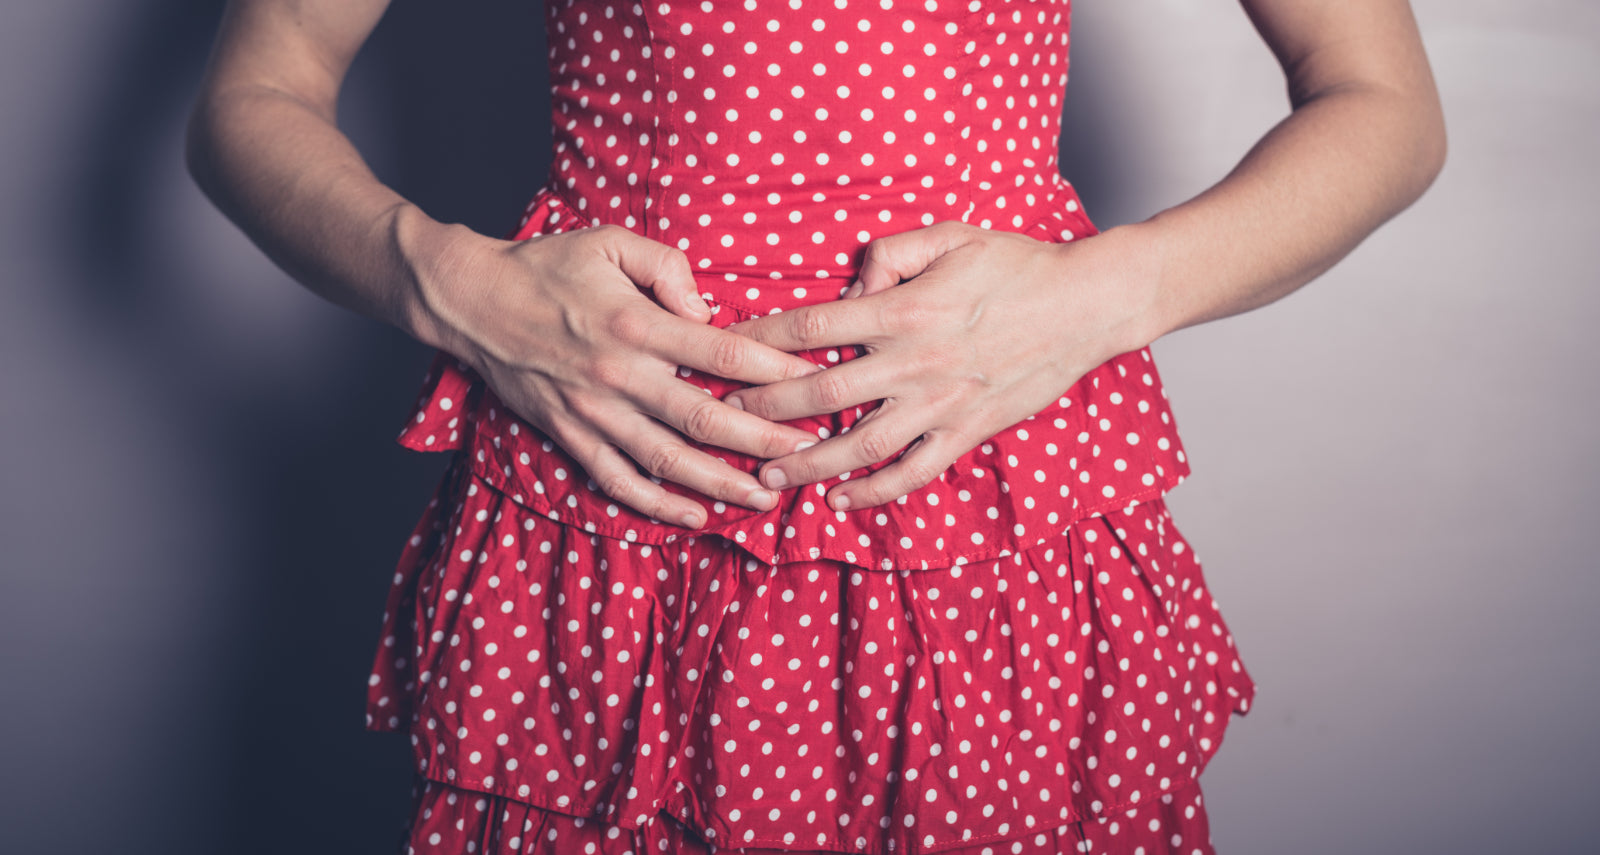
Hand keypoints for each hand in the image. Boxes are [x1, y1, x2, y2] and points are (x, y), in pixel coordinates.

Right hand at [425, 224, 823, 527]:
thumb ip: (668, 266)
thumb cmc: (547, 266)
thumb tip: (709, 308)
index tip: (815, 384)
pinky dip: (658, 504)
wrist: (472, 300)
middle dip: (765, 441)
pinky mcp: (569, 434)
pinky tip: (696, 515)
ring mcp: (593, 412)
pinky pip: (618, 480)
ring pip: (669, 461)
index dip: (775, 373)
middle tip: (810, 454)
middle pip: (706, 419)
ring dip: (722, 484)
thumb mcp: (610, 241)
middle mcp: (619, 375)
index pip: (723, 353)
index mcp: (637, 323)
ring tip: (768, 498)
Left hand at [724, 221, 1159, 511]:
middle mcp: (916, 361)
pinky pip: (913, 472)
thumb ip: (890, 254)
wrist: (1087, 305)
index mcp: (905, 309)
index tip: (723, 347)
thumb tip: (849, 289)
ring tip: (765, 472)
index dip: (760, 338)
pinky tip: (839, 500)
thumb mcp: (951, 236)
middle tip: (720, 417)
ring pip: (858, 445)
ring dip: (805, 462)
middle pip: (819, 392)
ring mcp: (942, 403)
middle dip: (762, 407)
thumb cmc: (1018, 264)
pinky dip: (874, 492)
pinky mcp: (967, 432)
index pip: (812, 327)